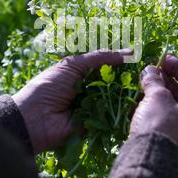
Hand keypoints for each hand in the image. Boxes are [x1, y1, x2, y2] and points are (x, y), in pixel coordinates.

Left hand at [13, 49, 132, 153]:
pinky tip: (134, 104)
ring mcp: (91, 106)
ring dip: (124, 93)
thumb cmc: (50, 86)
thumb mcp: (72, 65)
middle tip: (143, 71)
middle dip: (124, 77)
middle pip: (111, 81)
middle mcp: (88, 88)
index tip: (137, 56)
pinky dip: (119, 111)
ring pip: (113, 98)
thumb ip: (99, 58)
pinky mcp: (94, 123)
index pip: (104, 65)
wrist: (33, 118)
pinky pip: (110, 116)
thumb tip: (126, 54)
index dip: (119, 61)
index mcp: (81, 73)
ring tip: (141, 86)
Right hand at [130, 54, 177, 158]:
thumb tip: (150, 69)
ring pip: (171, 102)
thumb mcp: (157, 97)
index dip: (177, 65)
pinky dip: (154, 103)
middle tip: (151, 67)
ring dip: (157, 89)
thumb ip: (154, 80)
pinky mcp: (171, 135)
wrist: (149, 158)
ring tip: (144, 79)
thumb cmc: (160, 123)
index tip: (163, 57)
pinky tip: (141, 95)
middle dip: (165, 78)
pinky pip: (164, 113)